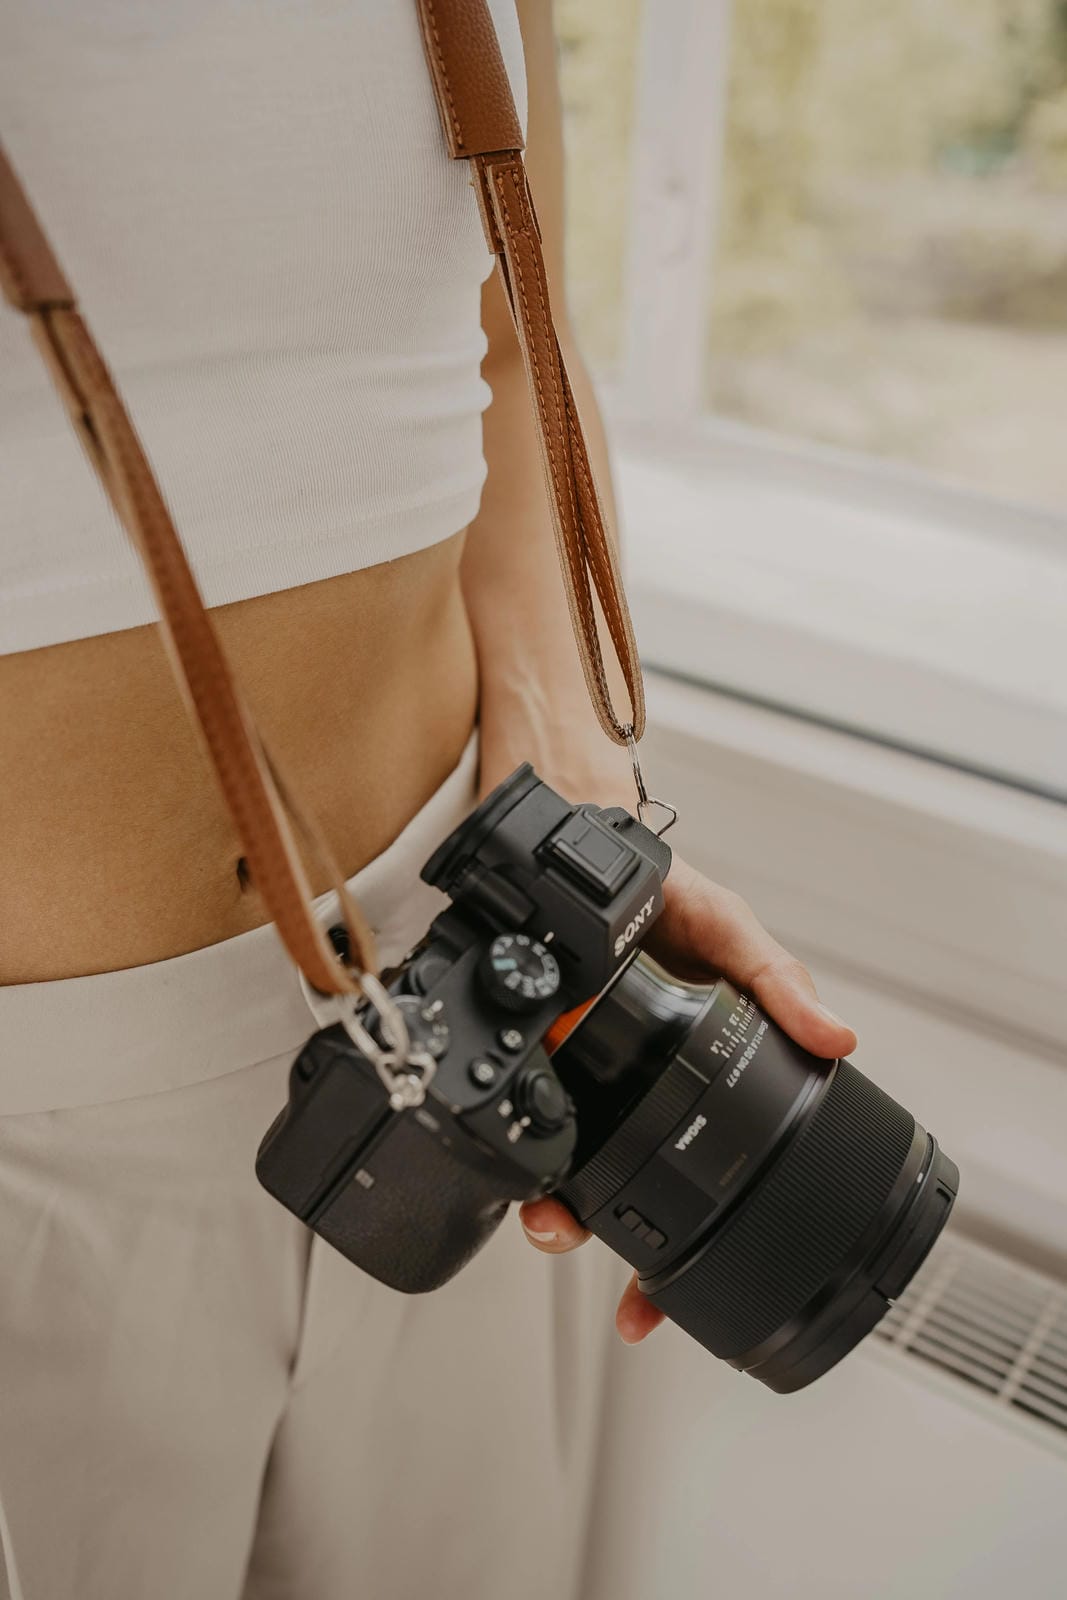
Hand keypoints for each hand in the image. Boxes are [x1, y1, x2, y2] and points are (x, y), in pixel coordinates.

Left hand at [519, 854, 857, 1344]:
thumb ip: (779, 983)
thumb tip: (837, 1037)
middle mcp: (626, 1093)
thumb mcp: (734, 934)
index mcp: (682, 1080)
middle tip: (603, 1270)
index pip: (689, 1175)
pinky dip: (513, 1148)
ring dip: (555, 1208)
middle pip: (618, 1191)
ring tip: (549, 1222)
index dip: (673, 1249)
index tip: (653, 1304)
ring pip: (564, 1167)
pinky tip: (511, 1163)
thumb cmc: (672, 898)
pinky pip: (521, 1111)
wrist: (593, 849)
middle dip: (608, 1246)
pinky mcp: (533, 1052)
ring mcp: (578, 1078)